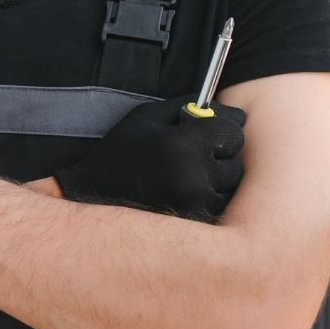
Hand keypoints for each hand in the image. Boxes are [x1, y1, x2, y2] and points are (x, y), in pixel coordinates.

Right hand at [54, 95, 245, 221]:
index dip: (223, 129)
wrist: (93, 198)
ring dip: (217, 178)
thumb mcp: (145, 118)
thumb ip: (188, 107)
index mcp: (180, 145)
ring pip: (230, 186)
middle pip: (236, 161)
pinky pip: (219, 206)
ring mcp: (194, 204)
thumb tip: (233, 111)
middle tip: (194, 155)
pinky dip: (208, 198)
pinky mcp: (193, 222)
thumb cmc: (120, 154)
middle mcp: (192, 177)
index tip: (211, 132)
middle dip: (221, 155)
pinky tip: (183, 193)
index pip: (233, 131)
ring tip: (185, 175)